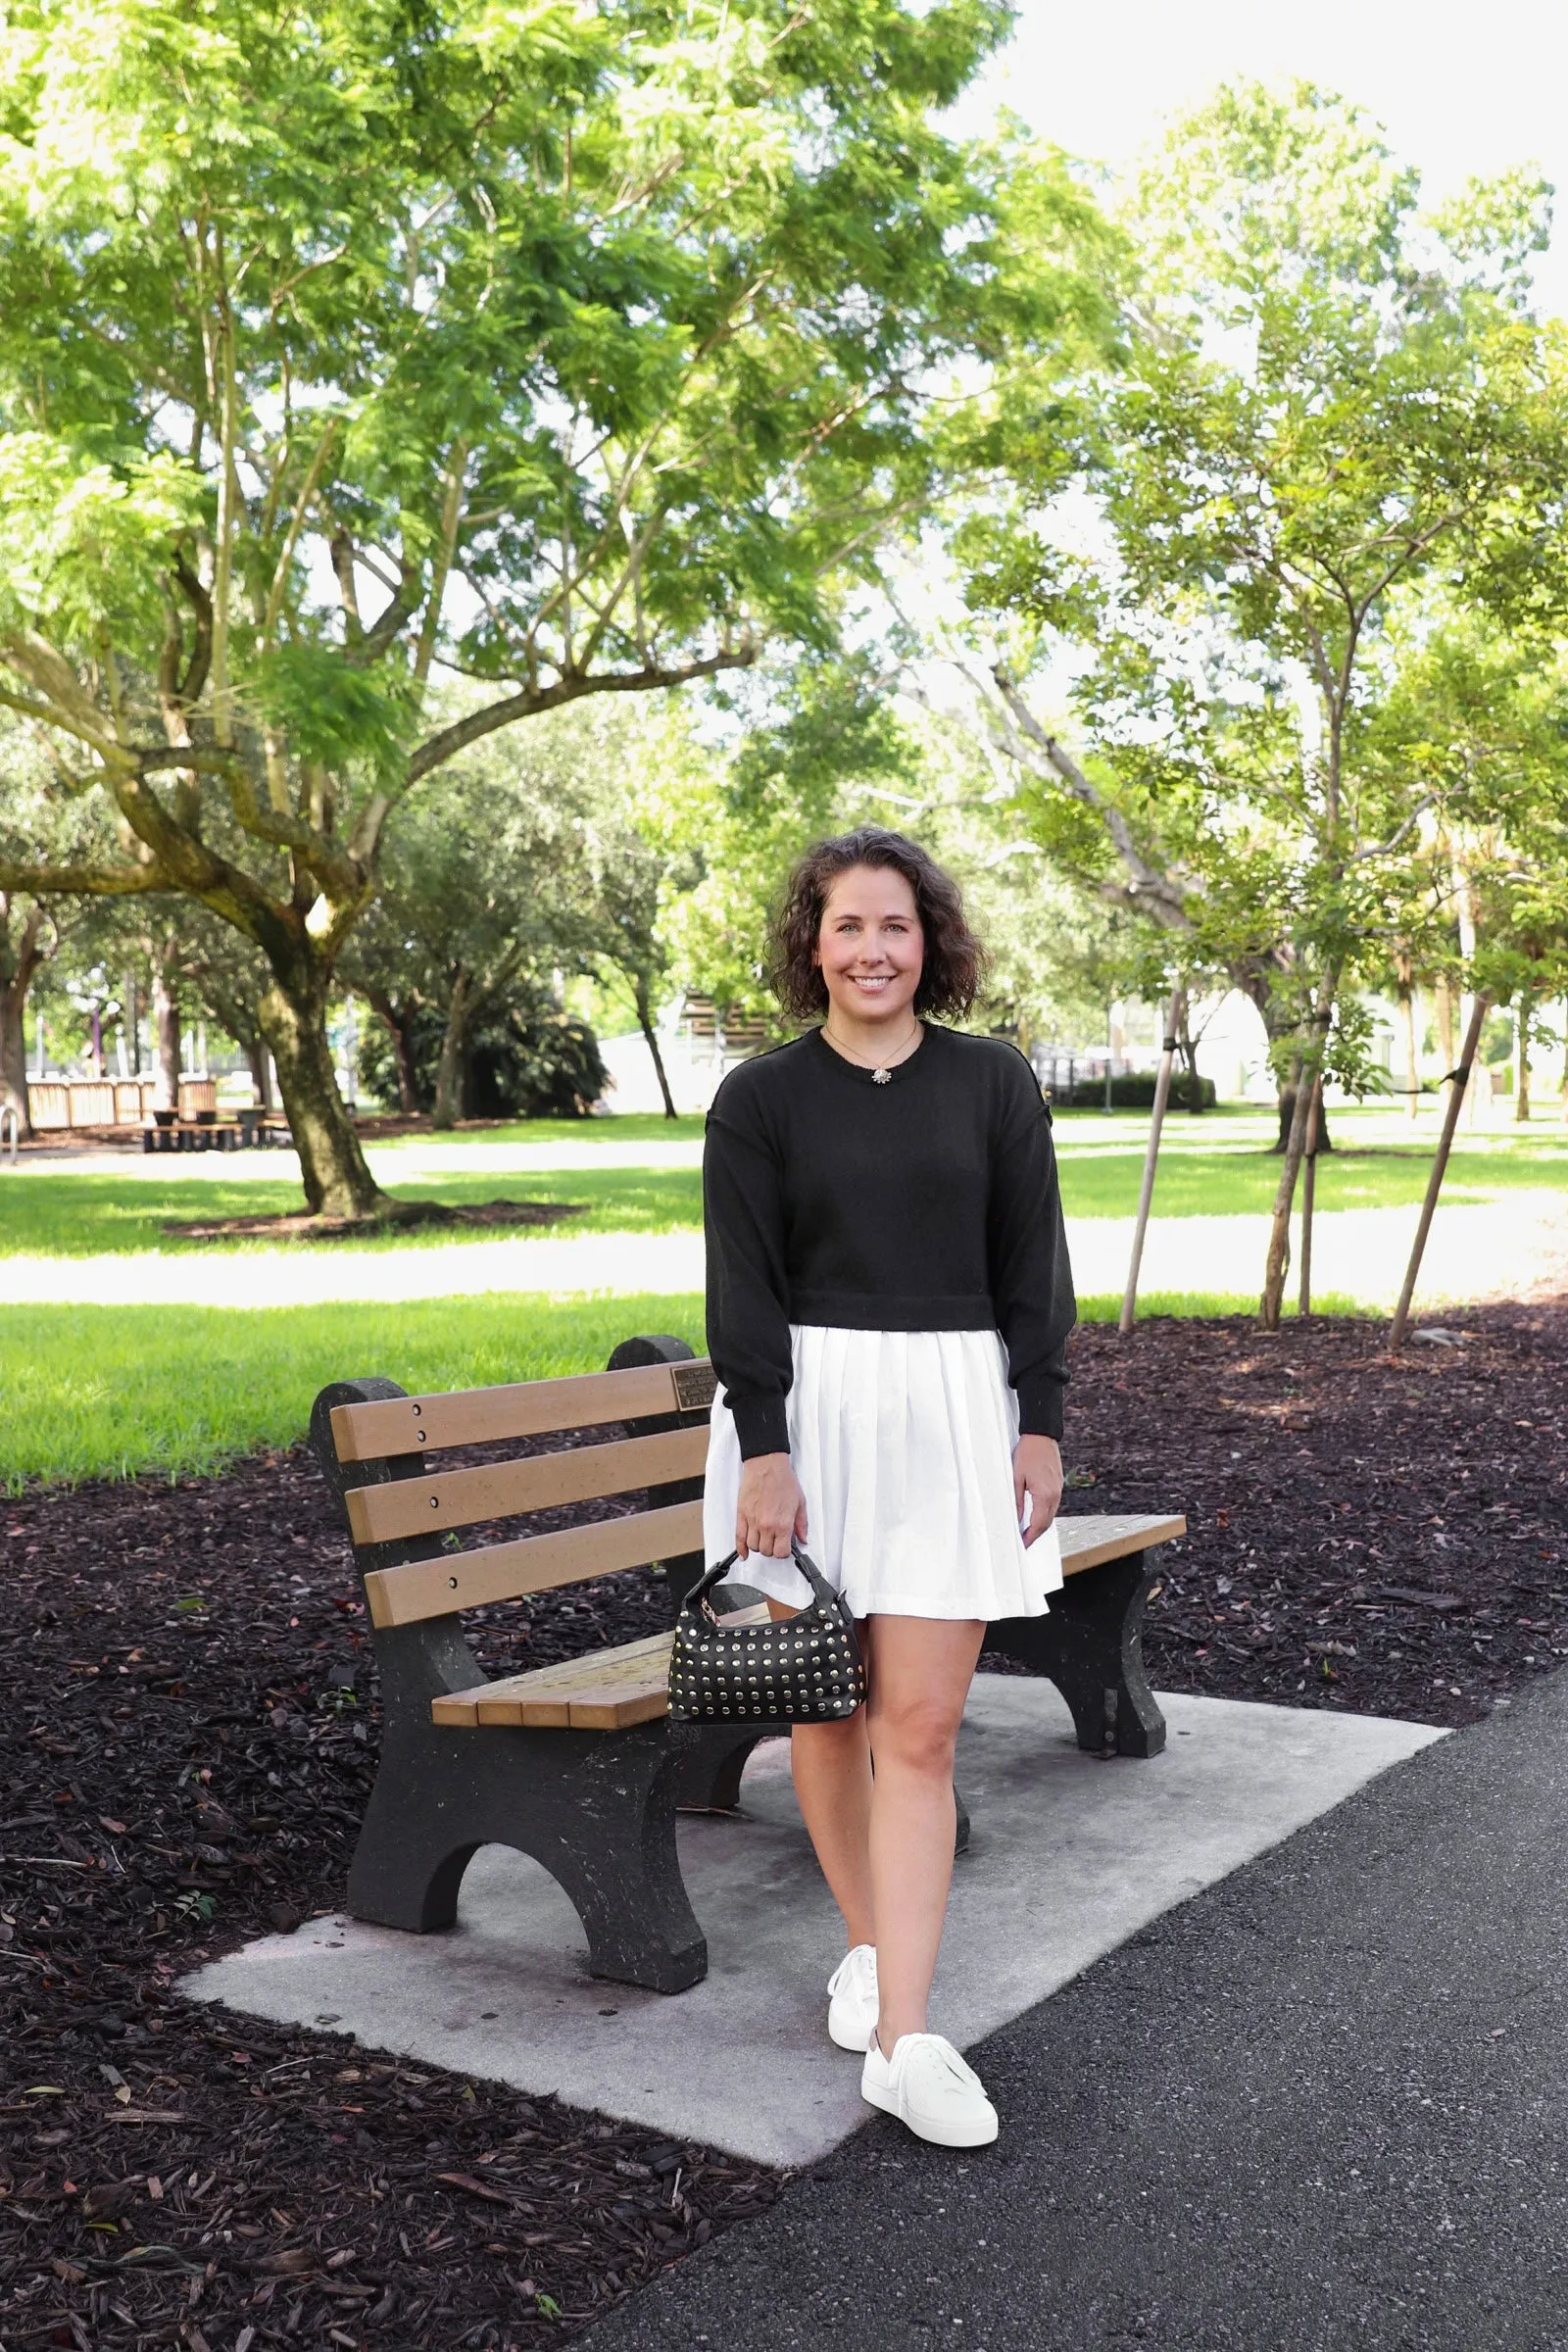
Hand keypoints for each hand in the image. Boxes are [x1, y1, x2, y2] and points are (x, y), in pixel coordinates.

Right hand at [735, 1453, 807, 1560]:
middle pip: (766, 1551)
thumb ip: (802, 1524)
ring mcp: (752, 1521)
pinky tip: (744, 1553)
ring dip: (759, 1546)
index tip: (785, 1547)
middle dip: (772, 1549)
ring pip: (753, 1546)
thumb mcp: (800, 1502)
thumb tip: (802, 1538)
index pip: (781, 1552)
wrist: (766, 1464)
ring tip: (764, 1538)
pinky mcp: (741, 1515)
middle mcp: (766, 1525)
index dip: (784, 1552)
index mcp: (782, 1523)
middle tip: (776, 1540)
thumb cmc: (782, 1479)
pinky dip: (741, 1549)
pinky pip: (738, 1538)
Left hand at [1013, 1434, 1062, 1548]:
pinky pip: (1052, 1505)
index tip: (1023, 1544)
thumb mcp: (1016, 1478)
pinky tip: (1035, 1516)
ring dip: (1040, 1525)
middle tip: (1024, 1542)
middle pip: (1047, 1522)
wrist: (1041, 1436)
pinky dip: (1044, 1514)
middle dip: (1035, 1534)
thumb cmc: (1028, 1452)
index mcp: (1045, 1494)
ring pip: (1050, 1515)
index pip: (1038, 1523)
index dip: (1030, 1536)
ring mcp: (1058, 1490)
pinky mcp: (1057, 1485)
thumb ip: (1017, 1500)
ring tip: (1027, 1532)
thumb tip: (1017, 1517)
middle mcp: (1055, 1495)